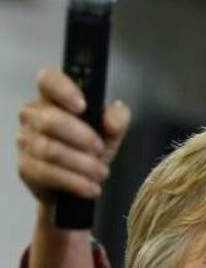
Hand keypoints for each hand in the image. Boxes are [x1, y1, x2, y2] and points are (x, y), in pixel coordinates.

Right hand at [16, 67, 129, 205]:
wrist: (80, 183)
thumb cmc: (92, 148)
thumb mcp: (111, 132)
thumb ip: (117, 118)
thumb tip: (112, 121)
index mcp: (52, 98)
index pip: (47, 79)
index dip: (63, 89)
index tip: (83, 106)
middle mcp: (33, 115)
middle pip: (50, 120)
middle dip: (81, 137)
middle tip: (100, 150)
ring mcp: (25, 141)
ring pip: (49, 149)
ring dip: (81, 164)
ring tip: (101, 173)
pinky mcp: (25, 167)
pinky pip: (46, 173)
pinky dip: (73, 181)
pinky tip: (91, 188)